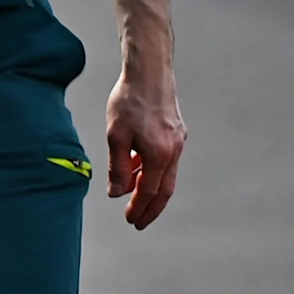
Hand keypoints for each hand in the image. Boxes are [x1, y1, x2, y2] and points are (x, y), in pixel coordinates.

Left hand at [101, 66, 183, 229]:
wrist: (150, 71)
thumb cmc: (129, 101)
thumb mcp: (116, 136)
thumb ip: (118, 167)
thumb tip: (117, 193)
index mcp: (161, 155)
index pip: (150, 191)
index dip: (140, 208)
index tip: (131, 221)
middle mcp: (174, 150)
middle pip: (164, 189)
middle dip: (151, 207)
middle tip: (139, 222)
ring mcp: (178, 141)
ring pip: (166, 174)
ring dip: (150, 188)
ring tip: (133, 196)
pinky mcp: (176, 131)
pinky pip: (165, 159)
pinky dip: (152, 169)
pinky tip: (136, 167)